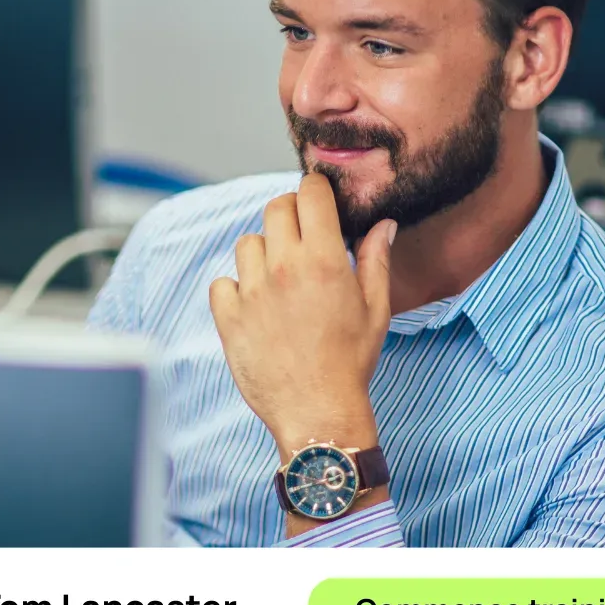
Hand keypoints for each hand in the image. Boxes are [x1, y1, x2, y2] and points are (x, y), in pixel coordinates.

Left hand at [209, 173, 395, 459]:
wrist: (318, 412)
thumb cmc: (351, 363)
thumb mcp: (376, 309)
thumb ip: (376, 260)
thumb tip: (383, 224)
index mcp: (323, 259)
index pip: (310, 193)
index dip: (316, 192)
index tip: (320, 204)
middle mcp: (284, 268)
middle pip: (275, 208)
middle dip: (290, 214)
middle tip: (301, 239)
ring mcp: (252, 292)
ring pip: (247, 243)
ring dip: (263, 251)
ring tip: (279, 278)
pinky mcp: (228, 318)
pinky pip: (222, 282)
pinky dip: (235, 288)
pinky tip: (255, 305)